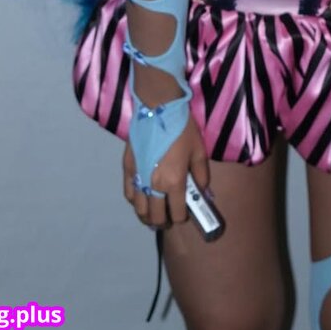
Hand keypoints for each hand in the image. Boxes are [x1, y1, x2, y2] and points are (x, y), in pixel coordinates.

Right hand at [122, 114, 208, 229]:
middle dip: (164, 222)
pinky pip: (129, 193)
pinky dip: (135, 201)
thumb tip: (202, 190)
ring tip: (154, 214)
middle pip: (156, 216)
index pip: (177, 213)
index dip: (182, 217)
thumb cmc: (182, 128)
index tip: (184, 214)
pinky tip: (141, 198)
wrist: (158, 108)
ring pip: (139, 209)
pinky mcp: (128, 168)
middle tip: (168, 219)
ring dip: (147, 216)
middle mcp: (154, 185)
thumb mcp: (199, 150)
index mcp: (174, 182)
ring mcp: (138, 178)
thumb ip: (201, 174)